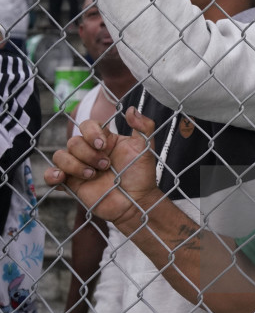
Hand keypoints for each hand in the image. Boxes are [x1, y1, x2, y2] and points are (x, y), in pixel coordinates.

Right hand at [45, 107, 159, 225]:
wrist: (136, 202)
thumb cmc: (141, 175)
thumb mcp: (145, 148)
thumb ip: (144, 127)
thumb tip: (132, 109)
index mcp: (104, 140)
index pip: (87, 125)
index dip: (91, 133)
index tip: (103, 145)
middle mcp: (89, 151)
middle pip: (73, 141)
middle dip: (88, 154)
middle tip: (106, 166)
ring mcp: (79, 167)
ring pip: (60, 155)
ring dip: (75, 165)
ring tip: (92, 175)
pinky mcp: (71, 184)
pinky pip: (50, 175)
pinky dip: (51, 174)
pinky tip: (62, 178)